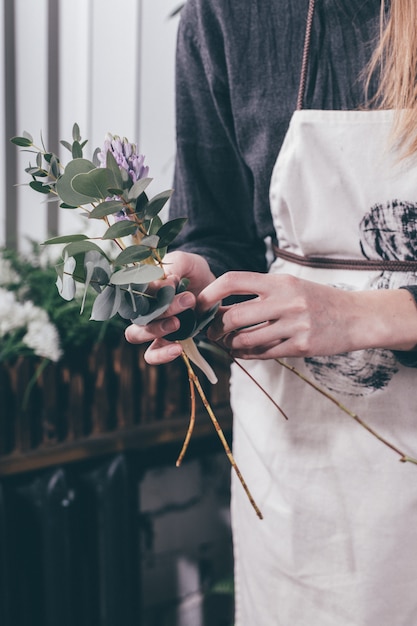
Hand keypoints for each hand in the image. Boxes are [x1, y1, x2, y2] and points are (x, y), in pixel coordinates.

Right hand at [124, 251, 214, 363]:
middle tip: (189, 300)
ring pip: (135, 334)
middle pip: (136, 312)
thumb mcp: (187, 262)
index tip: (175, 281)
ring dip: (156, 330)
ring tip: (178, 323)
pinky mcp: (162, 340)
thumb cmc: (193, 272)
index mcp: (141, 286)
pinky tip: (178, 348)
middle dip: (162, 309)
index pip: (134, 289)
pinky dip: (161, 354)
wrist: (210, 288)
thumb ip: (177, 265)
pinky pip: (151, 354)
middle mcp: (140, 306)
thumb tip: (167, 281)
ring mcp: (149, 325)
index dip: (150, 288)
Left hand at [197, 271, 416, 358]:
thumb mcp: (290, 286)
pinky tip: (241, 352)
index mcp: (280, 281)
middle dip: (215, 327)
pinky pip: (263, 354)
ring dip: (229, 345)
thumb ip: (260, 293)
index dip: (210, 293)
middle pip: (234, 316)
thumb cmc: (317, 300)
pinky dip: (246, 355)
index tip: (200, 304)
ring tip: (226, 343)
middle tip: (210, 332)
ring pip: (245, 339)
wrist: (356, 317)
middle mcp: (286, 301)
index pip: (233, 281)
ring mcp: (295, 325)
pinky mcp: (301, 347)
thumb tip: (220, 305)